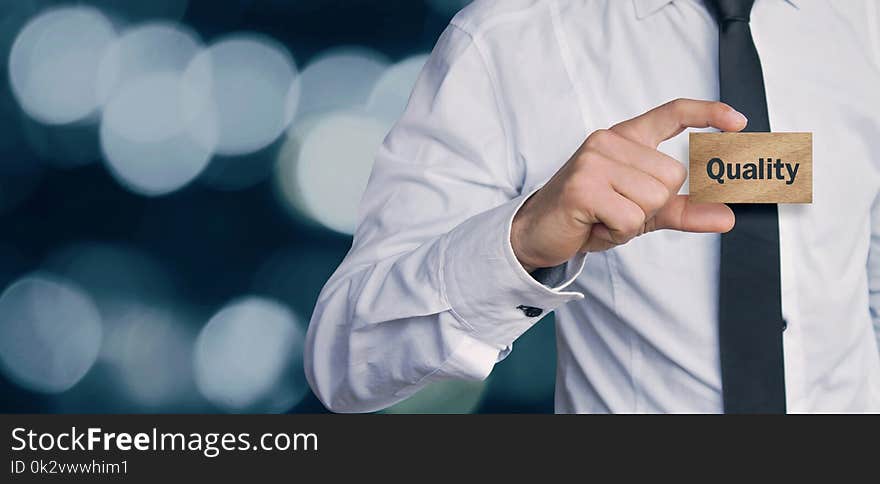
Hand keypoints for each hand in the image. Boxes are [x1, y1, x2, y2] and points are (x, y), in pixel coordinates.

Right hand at [511, 98, 745, 271]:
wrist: (537, 233)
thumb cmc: (588, 216)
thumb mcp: (640, 211)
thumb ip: (682, 210)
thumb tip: (727, 216)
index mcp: (624, 139)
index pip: (671, 114)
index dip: (707, 113)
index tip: (738, 122)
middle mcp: (608, 142)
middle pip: (671, 176)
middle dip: (651, 206)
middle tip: (616, 210)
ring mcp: (593, 162)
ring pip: (653, 198)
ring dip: (632, 222)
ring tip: (603, 218)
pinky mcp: (582, 188)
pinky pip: (630, 218)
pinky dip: (617, 233)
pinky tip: (594, 226)